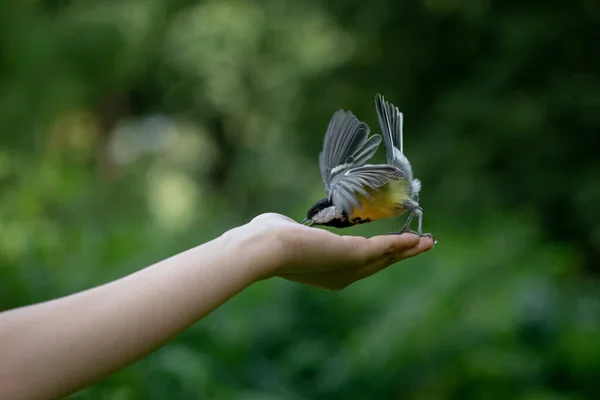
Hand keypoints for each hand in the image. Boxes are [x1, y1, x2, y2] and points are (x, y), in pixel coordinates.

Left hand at [243, 213, 433, 289]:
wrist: (266, 246)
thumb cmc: (268, 239)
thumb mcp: (287, 236)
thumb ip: (295, 234)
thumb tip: (288, 227)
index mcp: (327, 272)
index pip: (360, 263)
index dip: (381, 254)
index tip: (396, 245)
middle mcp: (340, 276)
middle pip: (379, 263)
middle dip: (401, 254)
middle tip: (421, 245)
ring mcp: (347, 268)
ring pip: (384, 257)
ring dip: (407, 249)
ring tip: (426, 242)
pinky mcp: (352, 256)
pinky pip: (382, 248)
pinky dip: (400, 243)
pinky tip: (416, 239)